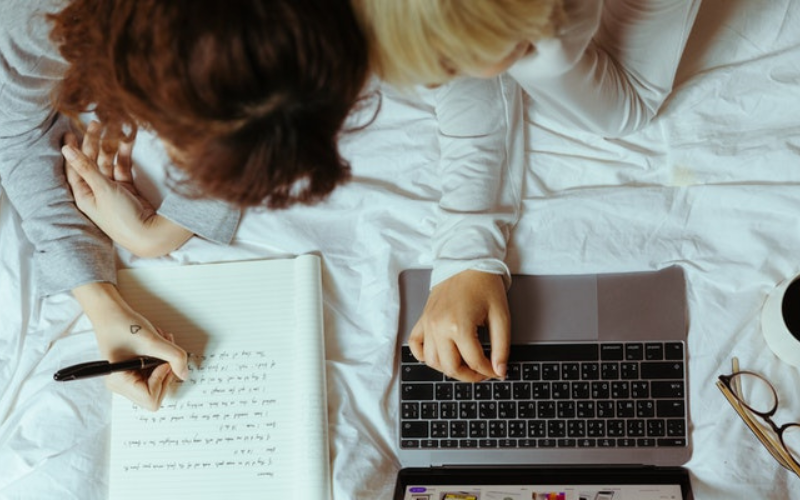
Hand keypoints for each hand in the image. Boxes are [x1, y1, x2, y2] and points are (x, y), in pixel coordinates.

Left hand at [63, 121, 191, 256]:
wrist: (148, 234)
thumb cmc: (122, 217)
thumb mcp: (102, 190)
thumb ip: (86, 167)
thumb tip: (66, 149)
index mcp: (84, 195)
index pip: (74, 168)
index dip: (72, 150)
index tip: (70, 132)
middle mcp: (96, 192)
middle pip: (91, 163)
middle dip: (93, 143)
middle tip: (96, 124)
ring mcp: (112, 190)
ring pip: (109, 163)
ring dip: (111, 147)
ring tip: (114, 128)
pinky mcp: (128, 189)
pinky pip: (123, 168)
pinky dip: (125, 156)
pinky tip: (127, 142)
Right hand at [74, 282, 189, 410]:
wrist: (112, 311)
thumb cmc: (123, 324)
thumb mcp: (152, 341)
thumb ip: (173, 357)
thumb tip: (185, 374)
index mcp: (119, 382)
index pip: (151, 400)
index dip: (162, 380)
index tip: (162, 361)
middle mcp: (121, 385)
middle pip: (156, 394)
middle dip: (166, 370)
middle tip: (166, 349)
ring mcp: (127, 379)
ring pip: (158, 382)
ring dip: (165, 361)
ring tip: (160, 341)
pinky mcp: (133, 371)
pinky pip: (154, 372)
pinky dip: (161, 358)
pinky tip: (157, 343)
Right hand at [409, 270, 509, 381]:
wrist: (467, 262)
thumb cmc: (485, 285)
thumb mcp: (501, 316)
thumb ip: (501, 347)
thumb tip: (499, 371)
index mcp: (459, 326)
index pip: (474, 362)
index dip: (489, 372)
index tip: (497, 372)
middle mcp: (439, 327)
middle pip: (451, 367)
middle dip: (469, 376)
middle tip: (483, 372)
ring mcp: (428, 324)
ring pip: (432, 362)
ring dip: (449, 369)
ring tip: (465, 365)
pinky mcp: (423, 320)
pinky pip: (416, 346)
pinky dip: (425, 356)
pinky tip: (440, 355)